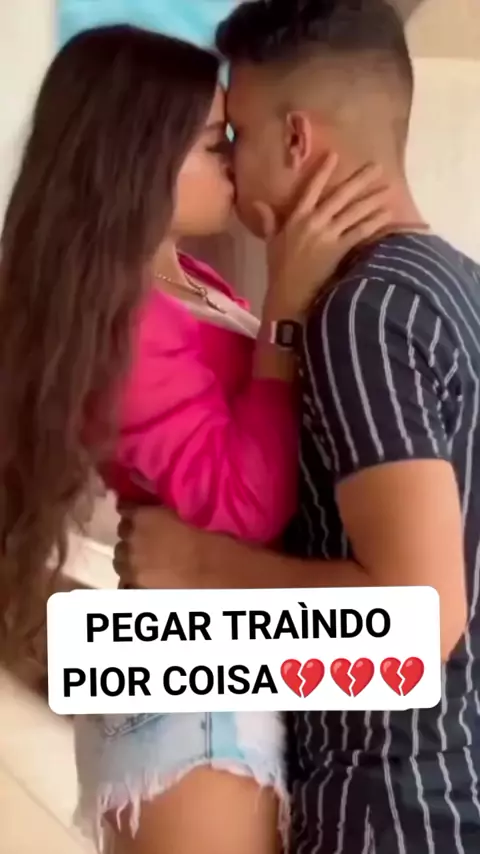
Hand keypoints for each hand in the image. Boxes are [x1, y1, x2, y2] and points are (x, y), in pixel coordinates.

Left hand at [113, 506, 202, 588]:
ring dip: (129, 557)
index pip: (124, 508)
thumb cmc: (201, 537)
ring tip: (143, 562)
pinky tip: (141, 578)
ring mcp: (130, 562)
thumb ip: (157, 510)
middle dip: (131, 535)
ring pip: (119, 558)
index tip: (138, 515)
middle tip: (145, 540)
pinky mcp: (134, 583)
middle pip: (122, 533)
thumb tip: (148, 511)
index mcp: (142, 515)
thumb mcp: (178, 513)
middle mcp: (131, 537)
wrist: (208, 567)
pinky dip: (129, 579)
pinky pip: (124, 581)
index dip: (132, 512)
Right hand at [256, 154, 391, 317]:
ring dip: (372, 199)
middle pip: (341, 195)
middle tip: (378, 166)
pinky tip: (387, 213)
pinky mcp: (339, 249)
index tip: (336, 155)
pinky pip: (360, 231)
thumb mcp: (271, 242)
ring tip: (389, 188)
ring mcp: (328, 235)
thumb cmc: (279, 269)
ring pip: (354, 211)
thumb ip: (269, 221)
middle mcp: (314, 221)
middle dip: (360, 180)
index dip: (323, 171)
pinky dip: (374, 222)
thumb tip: (258, 203)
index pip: (311, 188)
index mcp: (297, 217)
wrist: (289, 293)